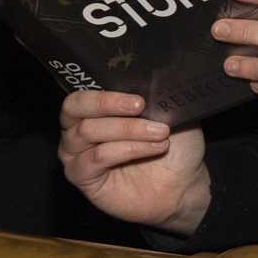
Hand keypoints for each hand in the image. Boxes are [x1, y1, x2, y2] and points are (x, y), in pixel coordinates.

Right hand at [58, 91, 213, 237]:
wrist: (184, 183)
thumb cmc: (175, 147)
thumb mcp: (171, 114)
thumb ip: (157, 95)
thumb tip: (156, 74)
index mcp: (95, 111)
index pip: (80, 95)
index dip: (103, 93)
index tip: (137, 97)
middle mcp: (78, 130)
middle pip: (74, 109)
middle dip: (108, 104)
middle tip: (140, 106)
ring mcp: (77, 155)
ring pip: (87, 132)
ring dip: (127, 130)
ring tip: (160, 134)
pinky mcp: (82, 178)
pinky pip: (95, 158)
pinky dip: (126, 150)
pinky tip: (152, 149)